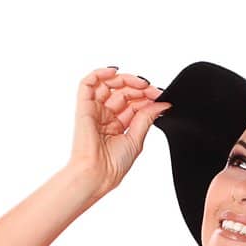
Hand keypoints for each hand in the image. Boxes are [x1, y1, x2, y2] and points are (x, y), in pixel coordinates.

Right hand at [66, 66, 170, 196]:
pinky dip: (99, 73)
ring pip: (108, 84)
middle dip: (140, 88)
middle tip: (153, 90)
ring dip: (125, 79)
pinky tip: (114, 72)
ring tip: (140, 83)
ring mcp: (95, 110)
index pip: (133, 103)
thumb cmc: (112, 165)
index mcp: (117, 125)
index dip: (147, 97)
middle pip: (123, 91)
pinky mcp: (83, 107)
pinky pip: (87, 83)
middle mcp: (105, 116)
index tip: (161, 97)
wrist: (97, 174)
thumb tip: (161, 105)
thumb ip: (147, 119)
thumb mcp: (137, 139)